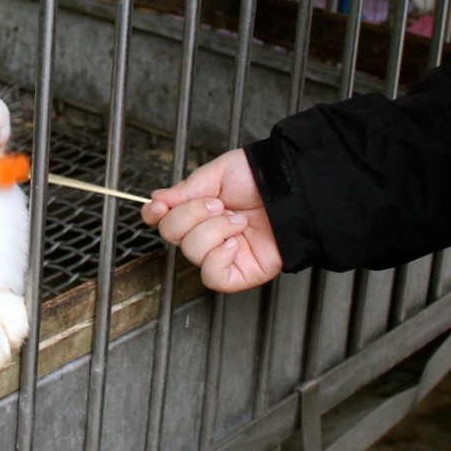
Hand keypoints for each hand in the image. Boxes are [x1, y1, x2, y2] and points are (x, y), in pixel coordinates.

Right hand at [142, 149, 284, 292]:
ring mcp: (222, 254)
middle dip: (191, 215)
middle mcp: (207, 233)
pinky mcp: (239, 273)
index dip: (154, 215)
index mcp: (199, 210)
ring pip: (192, 253)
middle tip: (218, 204)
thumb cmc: (262, 178)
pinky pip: (213, 276)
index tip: (158, 207)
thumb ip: (185, 189)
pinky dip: (218, 257)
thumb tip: (157, 199)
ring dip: (213, 231)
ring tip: (238, 219)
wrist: (296, 190)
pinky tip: (234, 242)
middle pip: (172, 235)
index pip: (164, 220)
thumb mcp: (217, 174)